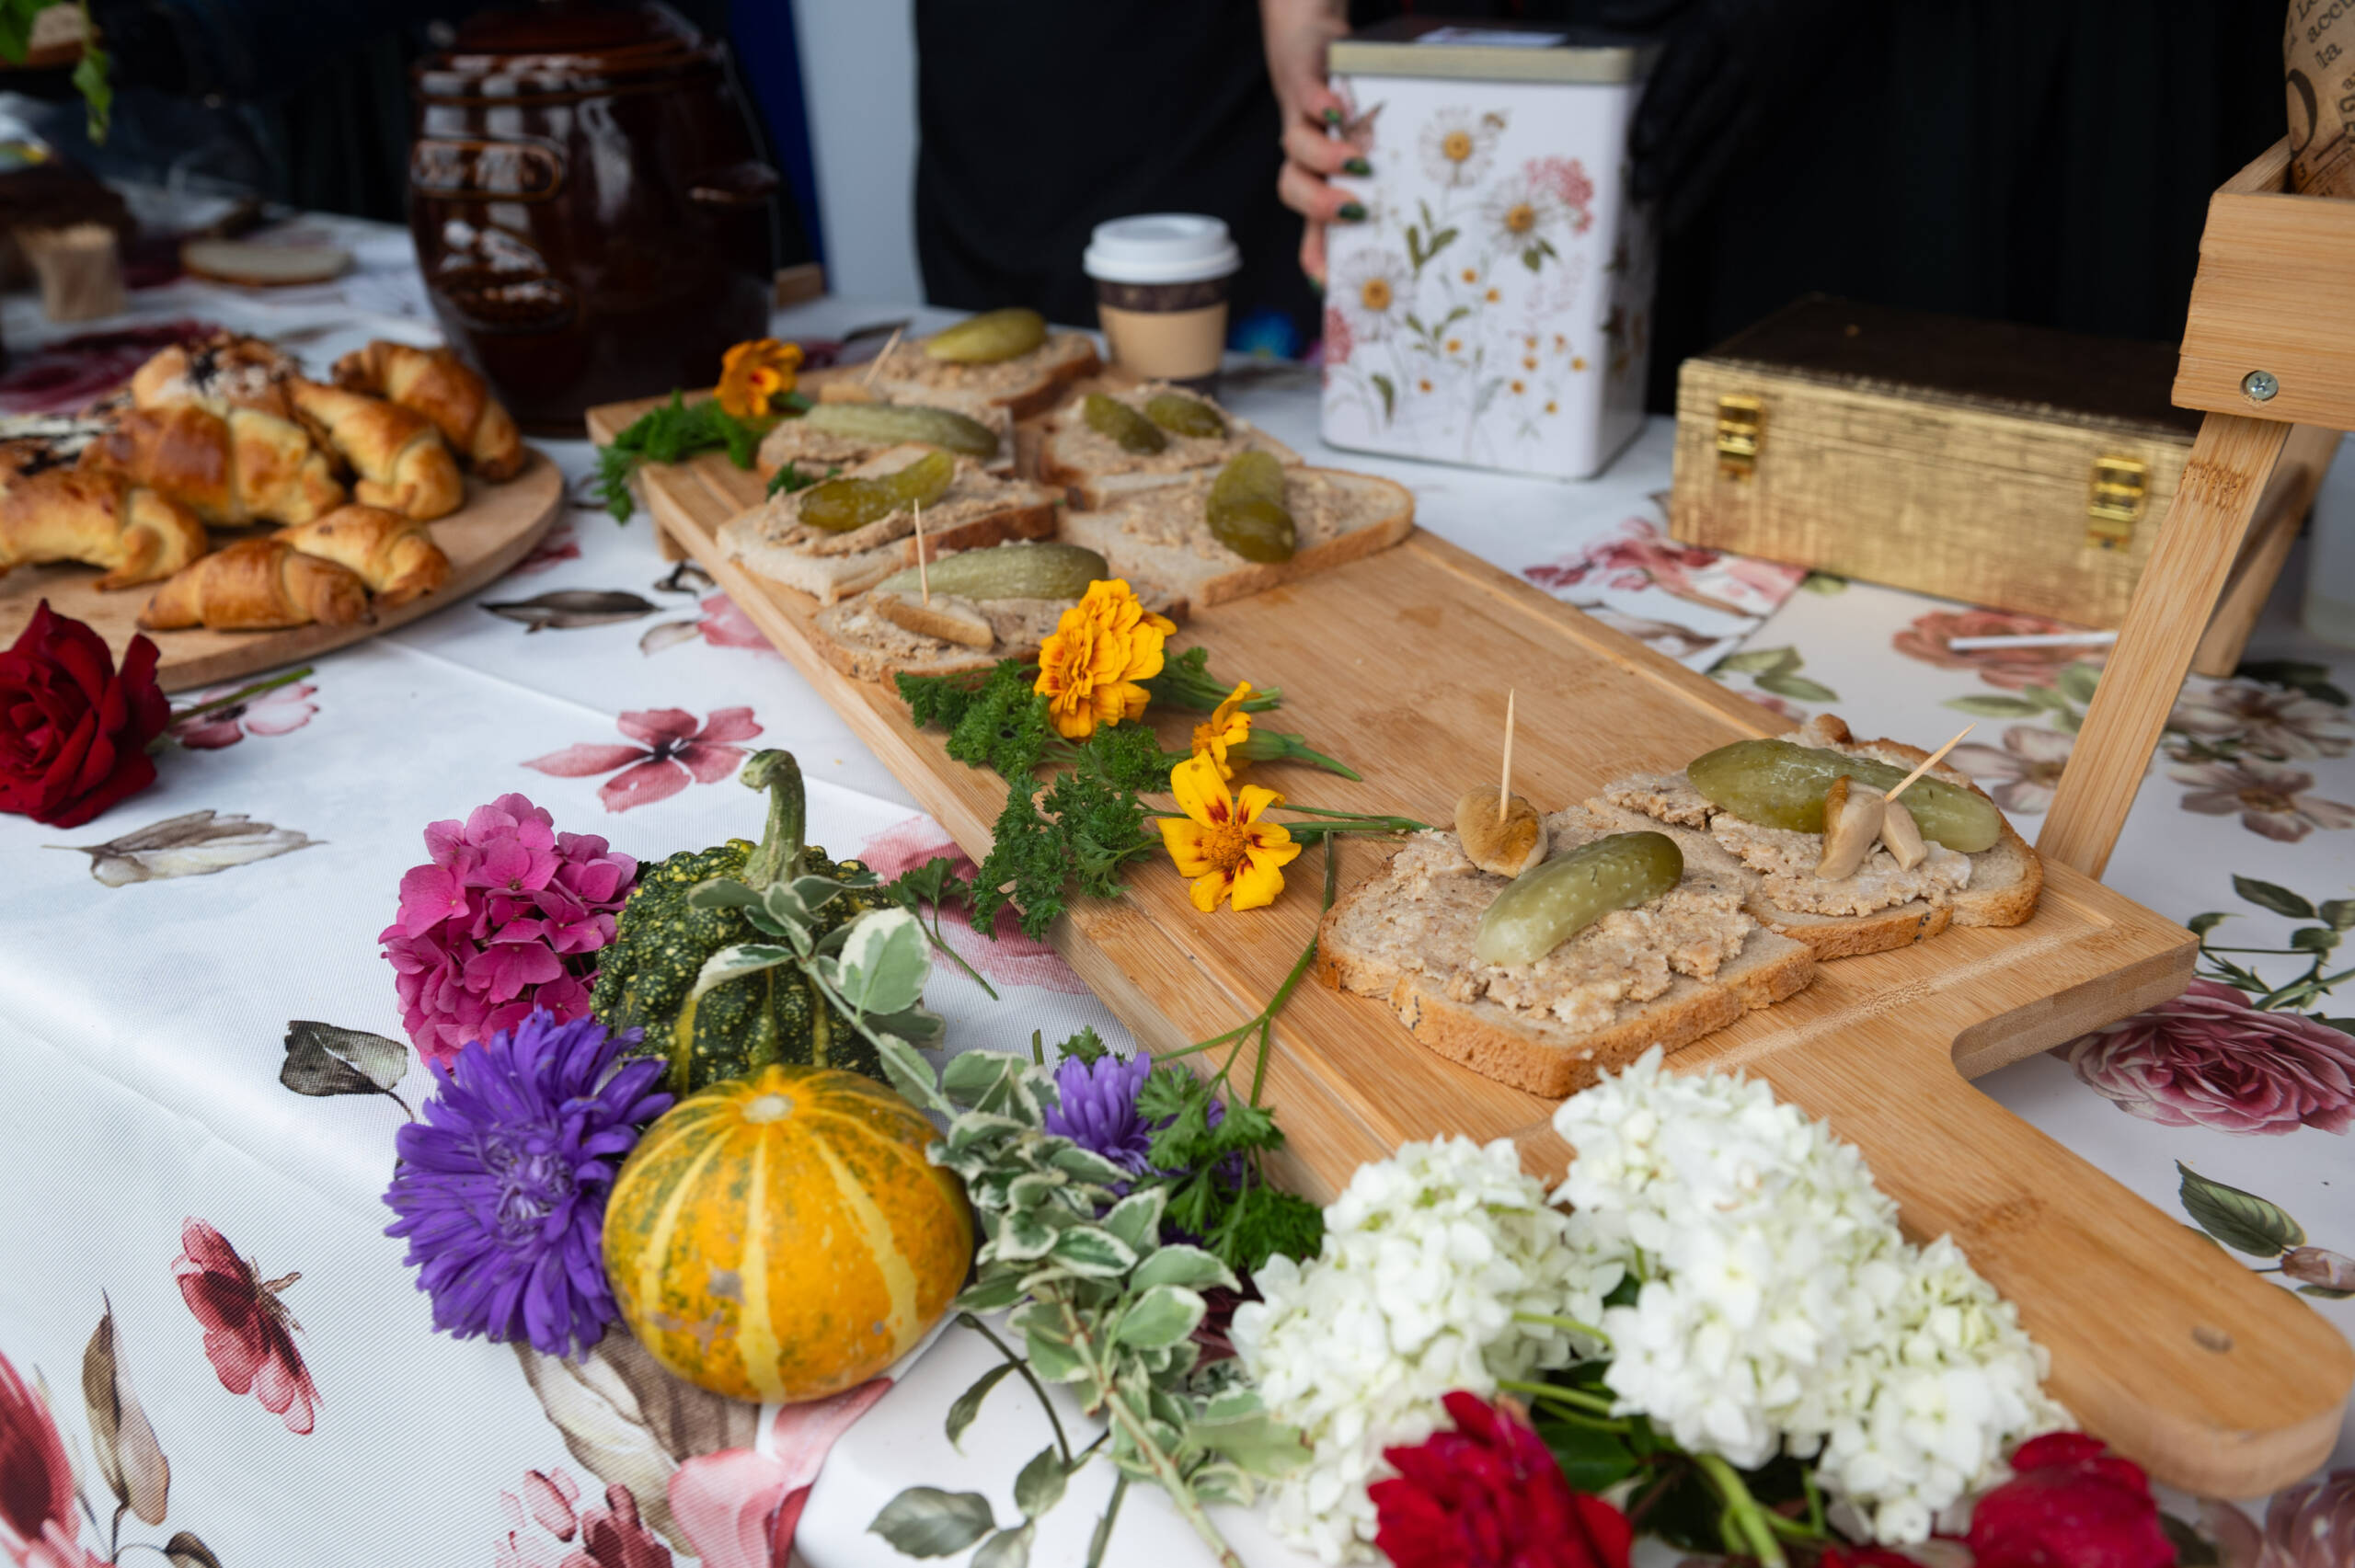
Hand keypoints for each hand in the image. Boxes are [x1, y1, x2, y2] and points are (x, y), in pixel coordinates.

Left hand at [1262, 0, 1355, 285]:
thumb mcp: (1353, 163)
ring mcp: (1302, 122)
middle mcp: (1302, 160)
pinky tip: (1340, 111)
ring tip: (1356, 162)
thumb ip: (1366, 202)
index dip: (1315, 257)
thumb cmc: (1337, 120)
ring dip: (1324, 158)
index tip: (1332, 283)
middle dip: (1320, 205)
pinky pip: (1307, 95)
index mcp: (1315, 186)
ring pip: (1296, 146)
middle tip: (1354, 212)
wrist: (1307, 53)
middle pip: (1292, 188)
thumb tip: (1394, 250)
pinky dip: (1321, 105)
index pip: (1309, 229)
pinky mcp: (1305, 83)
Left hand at [1612, 0, 1867, 230]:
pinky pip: (1754, 147)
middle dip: (1675, 158)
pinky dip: (1727, 177)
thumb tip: (1607, 21)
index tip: (1641, 141)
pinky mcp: (1783, 109)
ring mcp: (1767, 89)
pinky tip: (1701, 202)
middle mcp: (1744, 62)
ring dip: (1700, 185)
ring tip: (1671, 222)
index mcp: (1719, 25)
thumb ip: (1657, 6)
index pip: (1688, 68)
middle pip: (1706, 115)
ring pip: (1732, 143)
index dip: (1665, 105)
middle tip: (1643, 193)